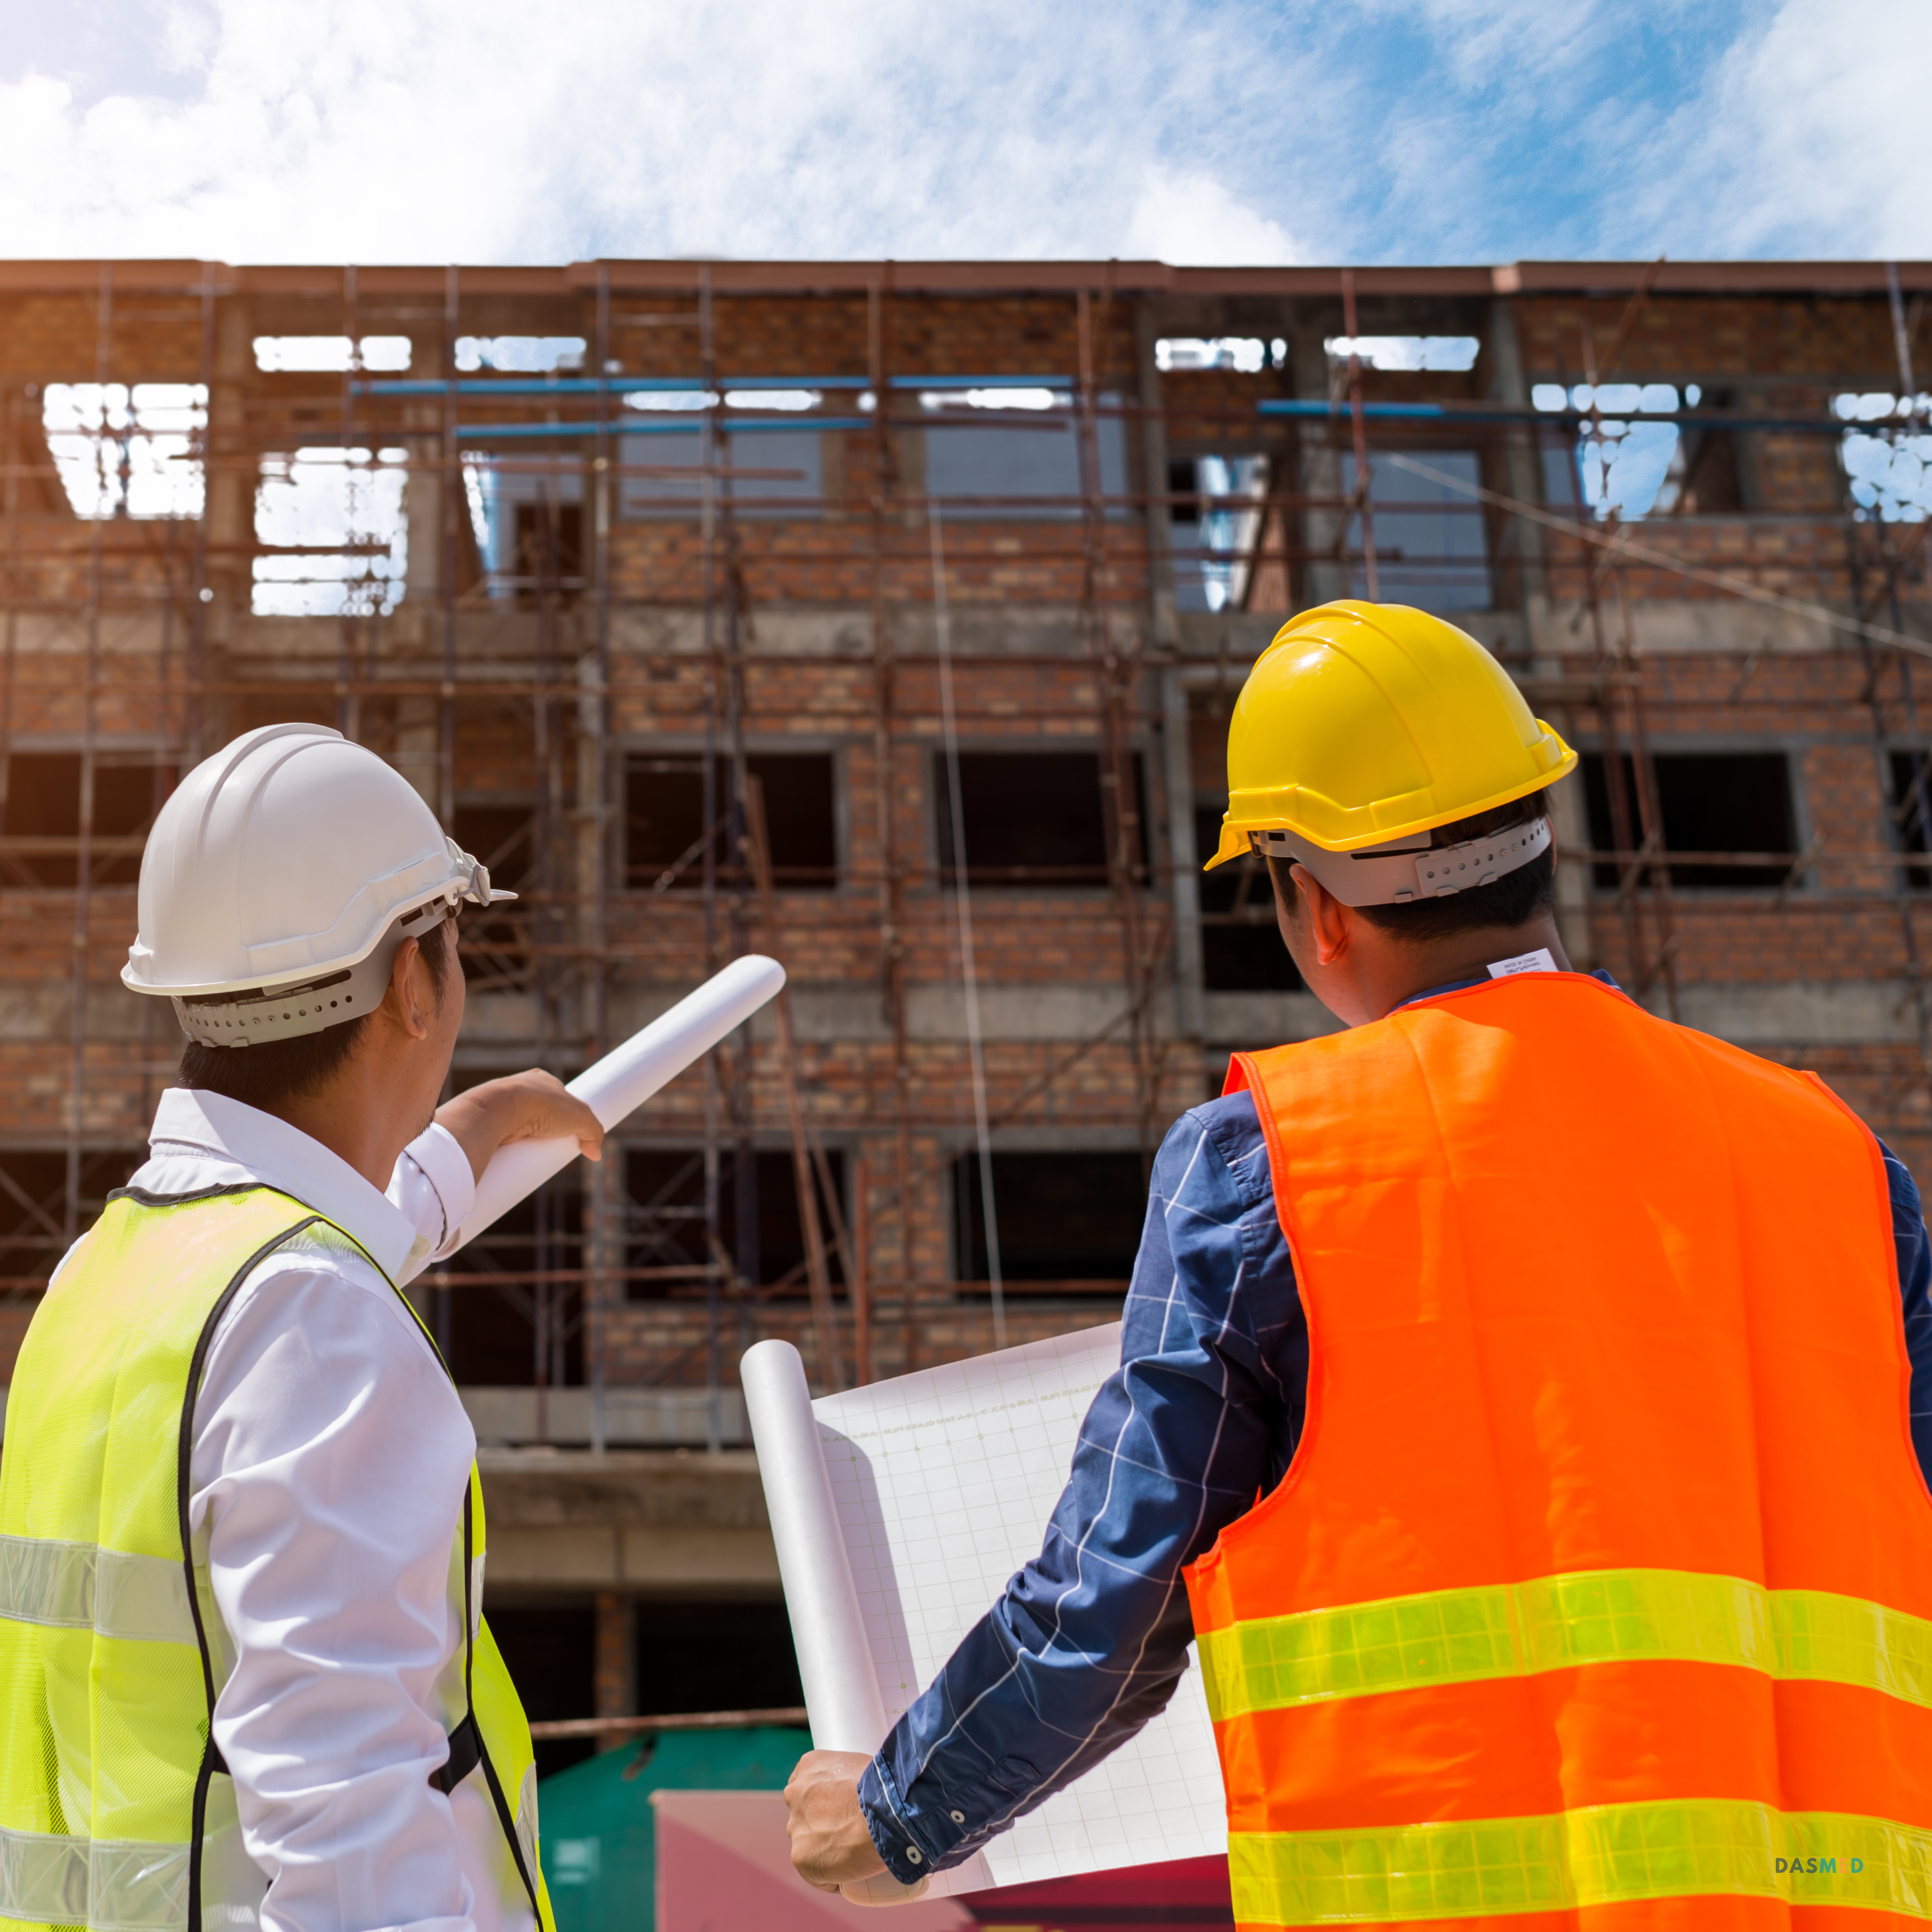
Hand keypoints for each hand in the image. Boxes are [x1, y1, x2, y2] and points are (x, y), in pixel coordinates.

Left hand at [434, 1070, 605, 1183]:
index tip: (570, 1132)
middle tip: (553, 1147)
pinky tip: (515, 1157)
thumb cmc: (540, 1105)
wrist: (499, 1109)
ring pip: (520, 1123)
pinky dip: (510, 1145)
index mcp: (543, 1079)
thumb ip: (594, 1132)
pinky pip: (503, 1134)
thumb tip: (595, 1154)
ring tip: (535, 1156)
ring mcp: (503, 1103)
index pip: (559, 1097)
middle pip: (540, 1112)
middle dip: (546, 1129)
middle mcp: (521, 1088)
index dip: (566, 1115)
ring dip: (527, 1138)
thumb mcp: (580, 1116)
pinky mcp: (490, 1119)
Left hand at [784, 1751, 887, 1890]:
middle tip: (850, 1831)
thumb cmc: (885, 1787)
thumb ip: (848, 1776)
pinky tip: (854, 1871)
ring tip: (855, 1853)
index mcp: (809, 1766)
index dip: (823, 1801)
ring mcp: (796, 1828)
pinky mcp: (801, 1859)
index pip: (807, 1786)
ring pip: (809, 1845)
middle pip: (805, 1816)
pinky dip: (834, 1877)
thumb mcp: (860, 1764)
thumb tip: (859, 1791)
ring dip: (826, 1850)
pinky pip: (818, 1874)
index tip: (840, 1811)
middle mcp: (795, 1795)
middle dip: (822, 1825)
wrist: (888, 1811)